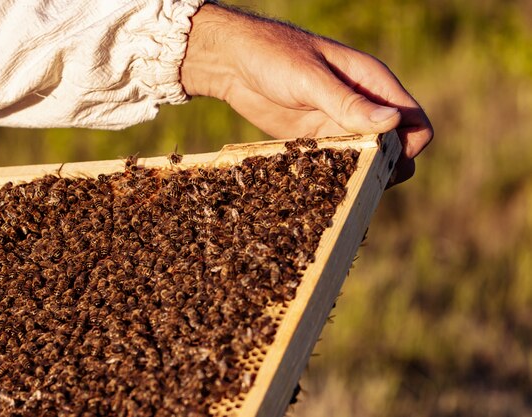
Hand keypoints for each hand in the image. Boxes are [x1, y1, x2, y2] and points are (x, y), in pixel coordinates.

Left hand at [181, 3, 432, 184]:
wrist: (232, 63)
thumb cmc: (274, 55)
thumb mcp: (311, 78)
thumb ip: (349, 102)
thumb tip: (392, 122)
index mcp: (372, 84)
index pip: (414, 121)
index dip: (409, 145)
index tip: (383, 157)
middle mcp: (362, 107)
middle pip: (395, 149)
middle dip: (386, 168)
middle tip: (359, 177)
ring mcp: (338, 125)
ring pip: (366, 161)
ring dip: (359, 176)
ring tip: (338, 185)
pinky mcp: (316, 140)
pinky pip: (337, 164)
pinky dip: (335, 177)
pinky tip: (319, 185)